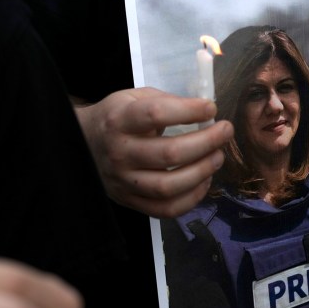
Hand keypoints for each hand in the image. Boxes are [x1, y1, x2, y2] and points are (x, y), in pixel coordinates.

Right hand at [75, 87, 233, 217]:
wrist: (83, 143)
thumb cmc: (118, 117)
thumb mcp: (134, 98)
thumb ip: (165, 101)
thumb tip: (204, 111)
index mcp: (120, 120)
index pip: (156, 115)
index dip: (189, 111)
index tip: (211, 108)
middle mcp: (120, 153)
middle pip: (169, 154)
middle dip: (207, 142)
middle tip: (225, 132)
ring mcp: (124, 181)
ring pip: (169, 186)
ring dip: (203, 171)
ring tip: (218, 156)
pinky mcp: (130, 201)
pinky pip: (166, 209)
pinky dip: (192, 198)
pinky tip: (204, 180)